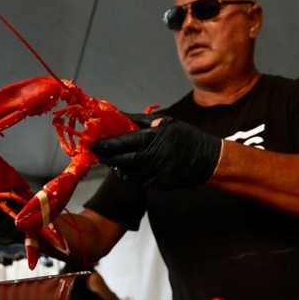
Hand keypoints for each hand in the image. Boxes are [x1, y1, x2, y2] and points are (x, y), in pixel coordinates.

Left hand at [91, 114, 221, 189]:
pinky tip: (127, 166)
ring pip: (126, 170)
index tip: (92, 143)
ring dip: (116, 164)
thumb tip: (120, 115)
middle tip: (96, 152)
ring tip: (110, 158)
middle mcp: (150, 157)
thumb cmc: (186, 137)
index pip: (120, 142)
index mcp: (151, 139)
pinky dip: (129, 172)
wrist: (207, 160)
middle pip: (119, 159)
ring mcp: (153, 173)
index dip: (104, 144)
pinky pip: (137, 179)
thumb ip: (141, 121)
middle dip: (106, 156)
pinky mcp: (156, 184)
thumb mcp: (166, 122)